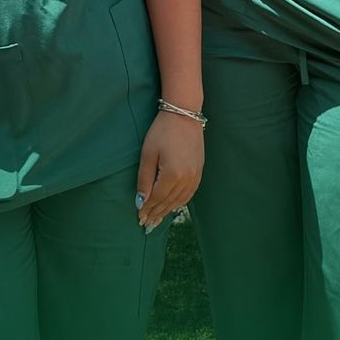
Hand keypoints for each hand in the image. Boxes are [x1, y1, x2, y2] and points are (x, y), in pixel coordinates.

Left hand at [135, 111, 203, 230]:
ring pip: (180, 200)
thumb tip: (140, 202)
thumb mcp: (148, 154)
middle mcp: (187, 179)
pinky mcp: (199, 171)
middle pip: (169, 202)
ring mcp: (195, 176)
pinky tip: (173, 206)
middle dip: (156, 213)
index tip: (139, 218)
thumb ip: (144, 179)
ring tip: (157, 218)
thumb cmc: (162, 131)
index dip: (147, 209)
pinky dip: (180, 202)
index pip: (157, 198)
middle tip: (146, 223)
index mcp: (172, 174)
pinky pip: (189, 194)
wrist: (184, 115)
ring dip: (168, 210)